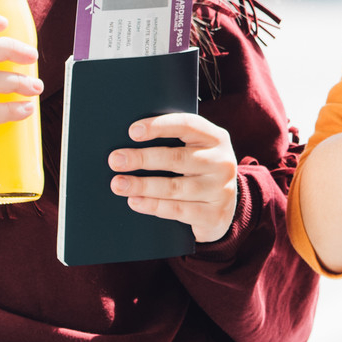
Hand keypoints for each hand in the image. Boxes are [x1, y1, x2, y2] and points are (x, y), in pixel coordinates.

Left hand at [111, 113, 242, 243]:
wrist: (225, 209)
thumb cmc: (200, 172)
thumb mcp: (197, 152)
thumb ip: (175, 143)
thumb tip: (131, 140)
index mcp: (216, 138)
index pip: (188, 125)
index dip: (159, 126)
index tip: (133, 131)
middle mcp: (222, 162)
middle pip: (177, 158)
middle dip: (142, 158)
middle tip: (115, 160)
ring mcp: (220, 190)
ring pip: (174, 187)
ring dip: (142, 185)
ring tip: (118, 184)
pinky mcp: (214, 215)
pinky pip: (177, 210)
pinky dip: (152, 205)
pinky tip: (135, 201)